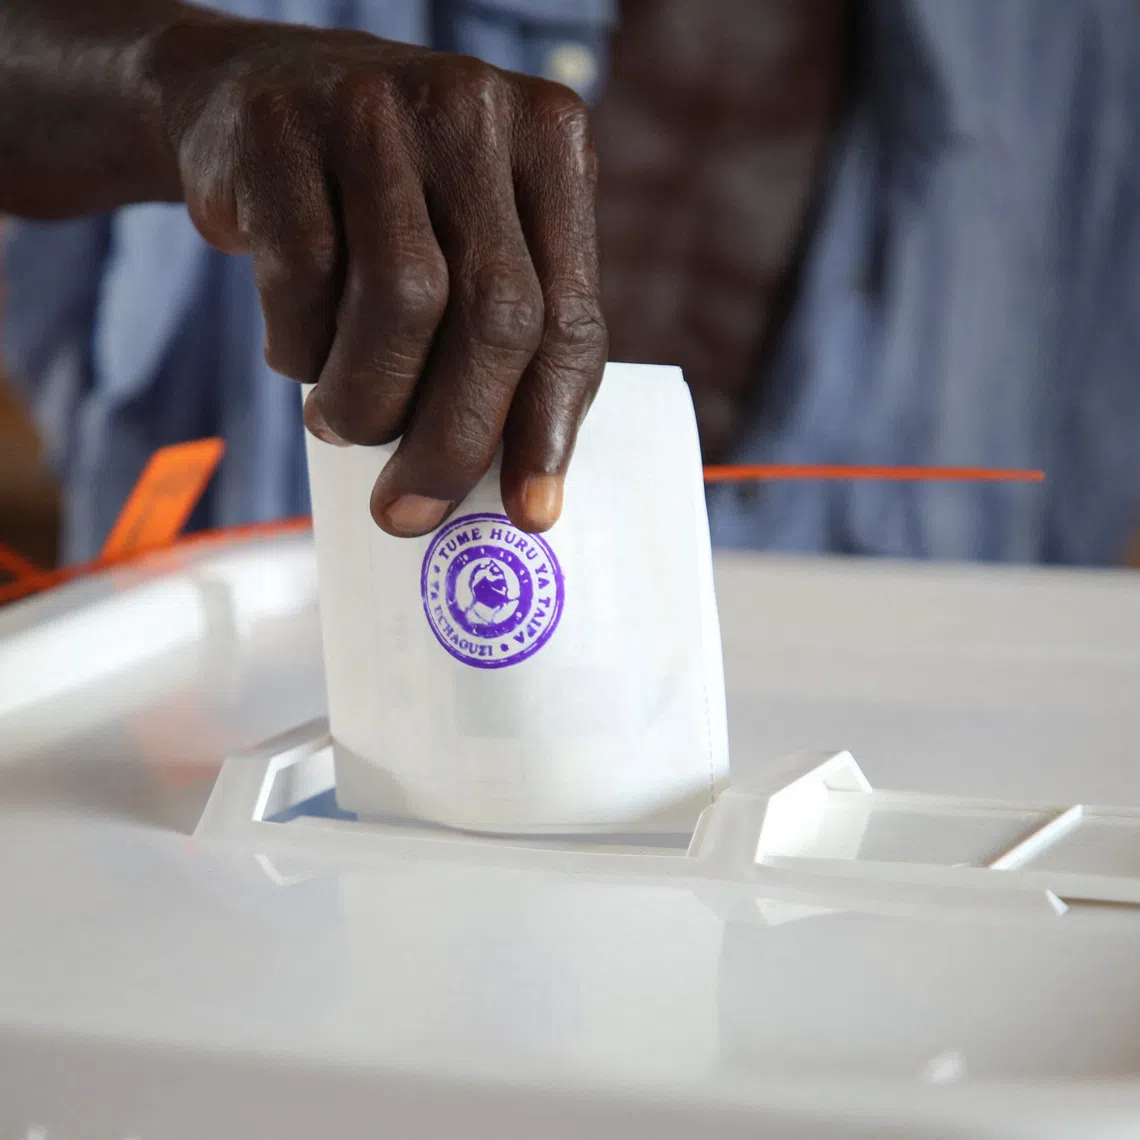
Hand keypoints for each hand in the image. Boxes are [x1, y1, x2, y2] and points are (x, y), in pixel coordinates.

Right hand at [153, 15, 606, 535]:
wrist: (252, 96)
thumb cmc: (387, 208)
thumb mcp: (471, 239)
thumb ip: (505, 334)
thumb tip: (512, 486)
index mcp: (552, 145)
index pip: (570, 315)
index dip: (551, 426)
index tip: (530, 511)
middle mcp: (477, 112)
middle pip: (497, 315)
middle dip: (456, 438)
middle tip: (410, 511)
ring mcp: (379, 110)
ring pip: (403, 303)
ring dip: (368, 401)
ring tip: (342, 424)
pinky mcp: (282, 128)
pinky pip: (304, 279)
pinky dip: (301, 349)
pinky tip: (301, 354)